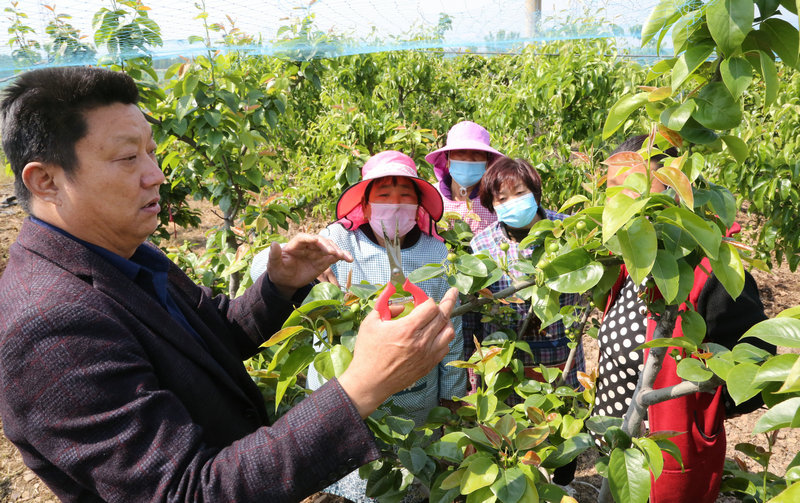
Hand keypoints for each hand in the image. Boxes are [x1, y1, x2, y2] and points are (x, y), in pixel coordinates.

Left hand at [266, 234, 351, 296]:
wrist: (286, 281)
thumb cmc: (279, 271)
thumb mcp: (274, 265)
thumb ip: (274, 255)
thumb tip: (273, 244)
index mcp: (295, 244)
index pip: (304, 238)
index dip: (312, 239)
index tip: (319, 243)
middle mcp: (308, 245)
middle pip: (320, 241)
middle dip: (328, 246)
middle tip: (334, 254)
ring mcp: (317, 252)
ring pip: (329, 247)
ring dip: (338, 251)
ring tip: (346, 257)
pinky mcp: (323, 260)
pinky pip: (334, 256)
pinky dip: (342, 256)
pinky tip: (349, 259)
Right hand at [338, 288, 457, 417]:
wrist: (370, 382)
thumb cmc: (367, 352)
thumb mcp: (370, 323)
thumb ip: (386, 307)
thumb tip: (402, 304)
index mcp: (407, 328)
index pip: (431, 307)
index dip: (428, 299)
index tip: (423, 299)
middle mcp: (421, 341)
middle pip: (443, 316)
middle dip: (447, 302)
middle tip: (452, 293)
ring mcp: (427, 355)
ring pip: (449, 332)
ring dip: (447, 321)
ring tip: (442, 316)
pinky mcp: (429, 365)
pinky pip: (445, 347)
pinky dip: (444, 337)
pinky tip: (437, 335)